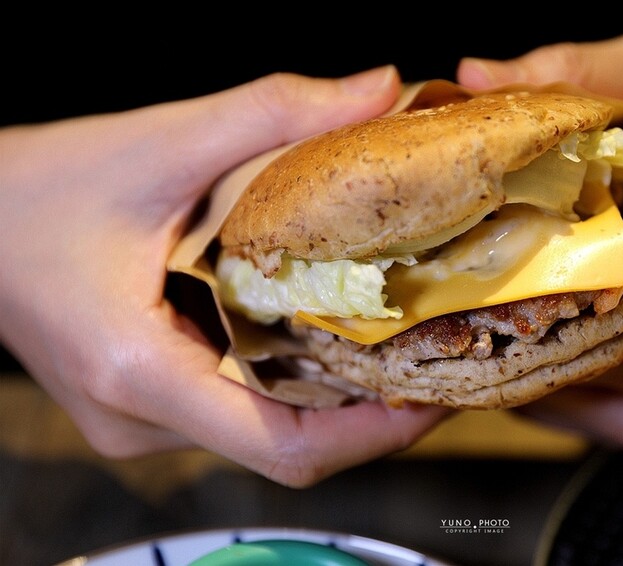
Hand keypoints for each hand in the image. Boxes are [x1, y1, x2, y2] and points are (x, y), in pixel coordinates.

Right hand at [0, 66, 449, 486]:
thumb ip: (274, 111)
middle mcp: (141, 416)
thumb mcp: (159, 140)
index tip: (438, 394)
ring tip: (403, 345)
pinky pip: (241, 412)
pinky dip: (297, 384)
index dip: (375, 432)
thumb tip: (379, 88)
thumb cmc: (41, 186)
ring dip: (340, 399)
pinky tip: (333, 340)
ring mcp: (143, 420)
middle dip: (374, 413)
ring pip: (268, 432)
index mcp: (139, 368)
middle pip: (289, 445)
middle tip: (439, 357)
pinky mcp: (147, 406)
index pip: (283, 444)